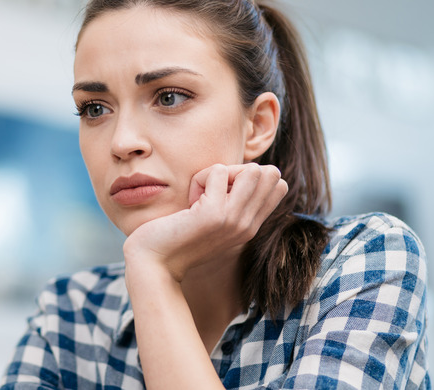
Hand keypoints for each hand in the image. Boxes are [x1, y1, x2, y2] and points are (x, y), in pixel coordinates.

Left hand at [123, 163, 287, 281]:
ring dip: (221, 172)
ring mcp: (234, 220)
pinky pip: (218, 170)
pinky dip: (199, 177)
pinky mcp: (214, 214)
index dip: (251, 177)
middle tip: (212, 190)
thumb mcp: (213, 221)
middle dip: (239, 170)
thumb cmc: (177, 237)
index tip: (223, 192)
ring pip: (252, 170)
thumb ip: (231, 203)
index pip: (279, 186)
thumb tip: (243, 171)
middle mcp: (248, 225)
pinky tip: (189, 202)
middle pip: (271, 174)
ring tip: (202, 193)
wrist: (155, 263)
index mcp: (250, 227)